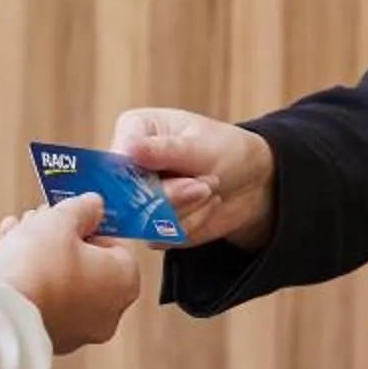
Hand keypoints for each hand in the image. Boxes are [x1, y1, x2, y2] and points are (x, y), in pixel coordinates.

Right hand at [0, 194, 142, 353]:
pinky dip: (33, 281)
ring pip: (64, 282)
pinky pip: (47, 302)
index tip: (69, 216)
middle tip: (40, 221)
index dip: (89, 225)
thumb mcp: (61, 220)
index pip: (115, 245)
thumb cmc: (38, 267)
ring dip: (42, 256)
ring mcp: (80, 330)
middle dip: (61, 239)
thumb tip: (93, 205)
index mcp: (125, 282)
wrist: (2, 314)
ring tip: (17, 234)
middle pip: (88, 264)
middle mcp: (109, 312)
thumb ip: (82, 208)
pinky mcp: (52, 339)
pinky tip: (10, 258)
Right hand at [108, 107, 276, 252]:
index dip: (135, 177)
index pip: (113, 161)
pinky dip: (190, 224)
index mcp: (132, 131)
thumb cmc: (227, 150)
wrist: (253, 184)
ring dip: (186, 209)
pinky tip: (206, 206)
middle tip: (206, 185)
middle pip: (126, 194)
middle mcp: (127, 165)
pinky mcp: (149, 224)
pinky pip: (157, 237)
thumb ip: (165, 150)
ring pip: (142, 219)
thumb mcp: (200, 145)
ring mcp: (136, 197)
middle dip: (171, 195)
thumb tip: (129, 149)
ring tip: (209, 189)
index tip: (171, 176)